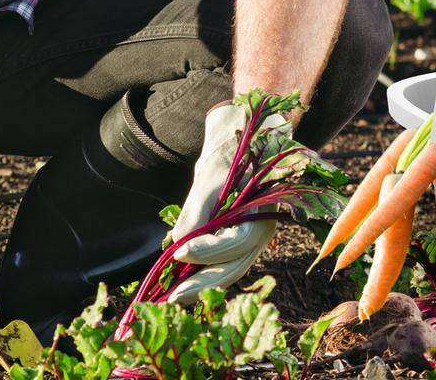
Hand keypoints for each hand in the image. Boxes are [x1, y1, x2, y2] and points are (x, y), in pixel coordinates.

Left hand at [167, 101, 289, 305]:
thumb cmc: (229, 153)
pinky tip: (183, 280)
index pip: (237, 242)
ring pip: (230, 268)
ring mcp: (253, 237)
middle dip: (203, 282)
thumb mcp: (210, 176)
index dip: (208, 251)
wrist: (239, 139)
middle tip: (173, 296)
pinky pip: (225, 262)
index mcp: (262, 210)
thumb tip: (176, 247)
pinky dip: (206, 272)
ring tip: (174, 295)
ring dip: (203, 283)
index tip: (178, 253)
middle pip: (235, 265)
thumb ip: (196, 212)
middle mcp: (262, 230)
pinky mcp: (240, 239)